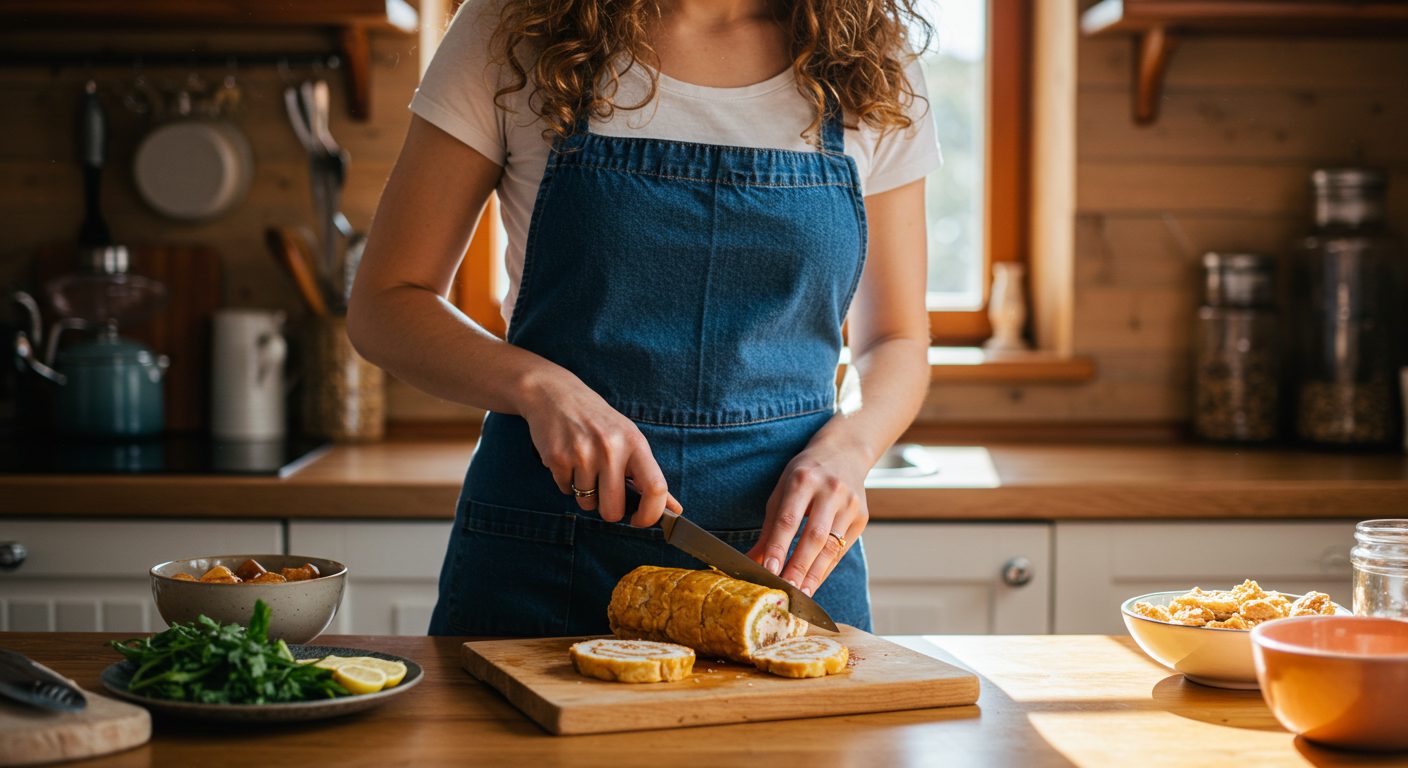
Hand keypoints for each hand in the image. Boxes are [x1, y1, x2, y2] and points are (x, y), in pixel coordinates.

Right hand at [518, 372, 680, 526]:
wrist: (556, 395)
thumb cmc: (598, 421)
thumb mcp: (630, 440)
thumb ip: (650, 476)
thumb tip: (675, 510)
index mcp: (635, 443)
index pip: (655, 489)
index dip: (650, 515)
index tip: (639, 520)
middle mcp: (611, 448)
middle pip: (614, 510)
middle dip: (609, 511)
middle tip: (605, 492)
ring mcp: (582, 453)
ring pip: (586, 504)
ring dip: (585, 494)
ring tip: (584, 466)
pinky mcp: (557, 457)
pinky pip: (565, 491)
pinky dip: (567, 483)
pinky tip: (569, 460)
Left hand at [747, 446, 869, 596]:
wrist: (845, 453)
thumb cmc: (806, 474)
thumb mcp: (782, 490)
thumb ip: (769, 527)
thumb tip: (752, 560)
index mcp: (804, 479)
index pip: (789, 519)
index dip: (778, 546)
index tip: (768, 569)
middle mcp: (830, 490)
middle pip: (814, 536)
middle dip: (799, 566)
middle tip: (785, 590)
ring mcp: (850, 504)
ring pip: (832, 546)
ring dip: (814, 574)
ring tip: (801, 595)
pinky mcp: (862, 517)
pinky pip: (842, 549)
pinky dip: (826, 568)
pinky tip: (814, 583)